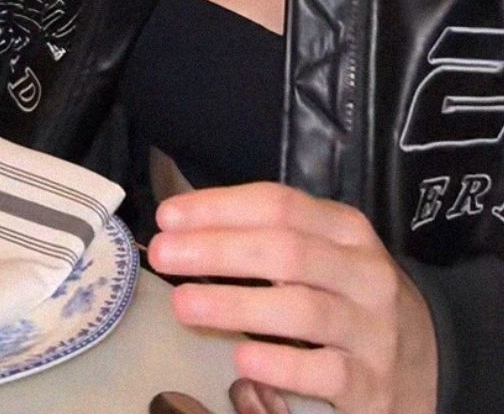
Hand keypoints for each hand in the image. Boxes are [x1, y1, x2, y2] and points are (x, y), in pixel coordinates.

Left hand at [149, 182, 436, 413]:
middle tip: (163, 256)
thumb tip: (178, 229)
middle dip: (217, 250)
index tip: (167, 218)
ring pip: (303, 310)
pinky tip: (242, 359)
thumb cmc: (349, 302)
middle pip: (287, 252)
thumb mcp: (322, 258)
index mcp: (347, 233)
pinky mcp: (372, 384)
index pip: (280, 206)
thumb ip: (264, 240)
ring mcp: (373, 331)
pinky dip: (281, 365)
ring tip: (184, 305)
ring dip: (235, 304)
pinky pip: (326, 372)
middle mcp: (366, 276)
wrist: (427, 366)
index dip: (218, 208)